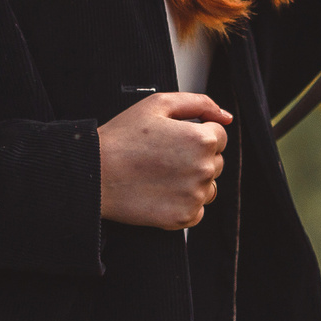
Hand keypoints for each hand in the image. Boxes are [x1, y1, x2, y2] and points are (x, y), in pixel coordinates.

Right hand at [98, 92, 232, 229]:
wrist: (94, 173)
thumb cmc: (122, 137)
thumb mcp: (158, 105)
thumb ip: (199, 103)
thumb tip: (226, 116)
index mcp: (201, 139)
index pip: (219, 136)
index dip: (195, 134)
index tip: (173, 140)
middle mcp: (203, 169)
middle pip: (216, 162)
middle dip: (195, 157)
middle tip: (163, 156)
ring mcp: (194, 196)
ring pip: (208, 187)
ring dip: (192, 181)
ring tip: (161, 174)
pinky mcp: (183, 217)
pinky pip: (197, 210)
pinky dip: (183, 203)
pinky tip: (160, 191)